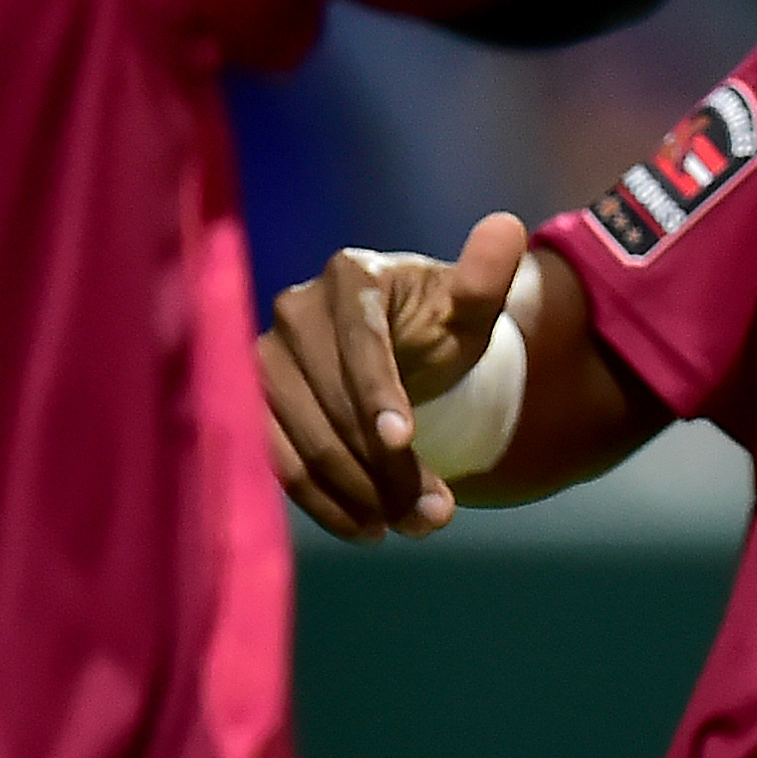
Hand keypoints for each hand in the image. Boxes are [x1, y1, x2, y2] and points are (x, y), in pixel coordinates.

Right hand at [257, 213, 525, 541]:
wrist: (395, 353)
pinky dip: (322, 503)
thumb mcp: (468, 307)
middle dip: (385, 466)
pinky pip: (277, 463)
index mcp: (352, 278)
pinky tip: (364, 529)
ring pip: (303, 441)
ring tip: (410, 527)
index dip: (379, 395)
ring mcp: (263, 360)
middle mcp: (296, 311)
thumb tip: (507, 228)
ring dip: (358, 493)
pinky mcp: (249, 407)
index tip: (406, 443)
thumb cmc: (434, 326)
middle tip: (434, 515)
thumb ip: (487, 276)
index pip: (360, 343)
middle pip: (333, 403)